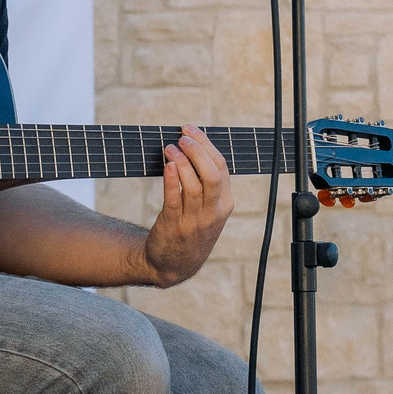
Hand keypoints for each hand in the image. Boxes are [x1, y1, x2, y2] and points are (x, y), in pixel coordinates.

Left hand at [140, 126, 233, 287]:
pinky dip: (172, 181)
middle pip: (211, 175)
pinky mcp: (174, 226)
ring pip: (194, 186)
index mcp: (225, 203)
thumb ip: (208, 183)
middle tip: (182, 137)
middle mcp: (213, 212)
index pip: (221, 167)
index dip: (206, 144)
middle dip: (198, 151)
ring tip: (169, 148)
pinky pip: (174, 201)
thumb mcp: (210, 210)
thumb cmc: (191, 228)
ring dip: (182, 162)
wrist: (174, 264)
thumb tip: (195, 144)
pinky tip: (168, 166)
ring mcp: (194, 221)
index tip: (190, 129)